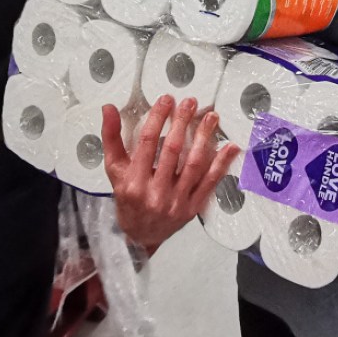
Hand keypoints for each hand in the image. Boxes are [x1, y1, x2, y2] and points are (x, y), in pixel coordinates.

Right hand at [103, 95, 238, 249]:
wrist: (140, 236)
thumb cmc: (128, 200)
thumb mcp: (115, 171)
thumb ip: (111, 138)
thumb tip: (109, 109)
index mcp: (134, 183)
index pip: (147, 143)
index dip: (157, 118)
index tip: (166, 101)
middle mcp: (156, 193)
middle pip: (173, 151)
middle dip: (182, 123)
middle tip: (190, 103)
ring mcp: (176, 202)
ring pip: (194, 165)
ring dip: (204, 138)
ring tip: (211, 118)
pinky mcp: (192, 208)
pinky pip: (210, 183)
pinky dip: (221, 164)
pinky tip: (229, 147)